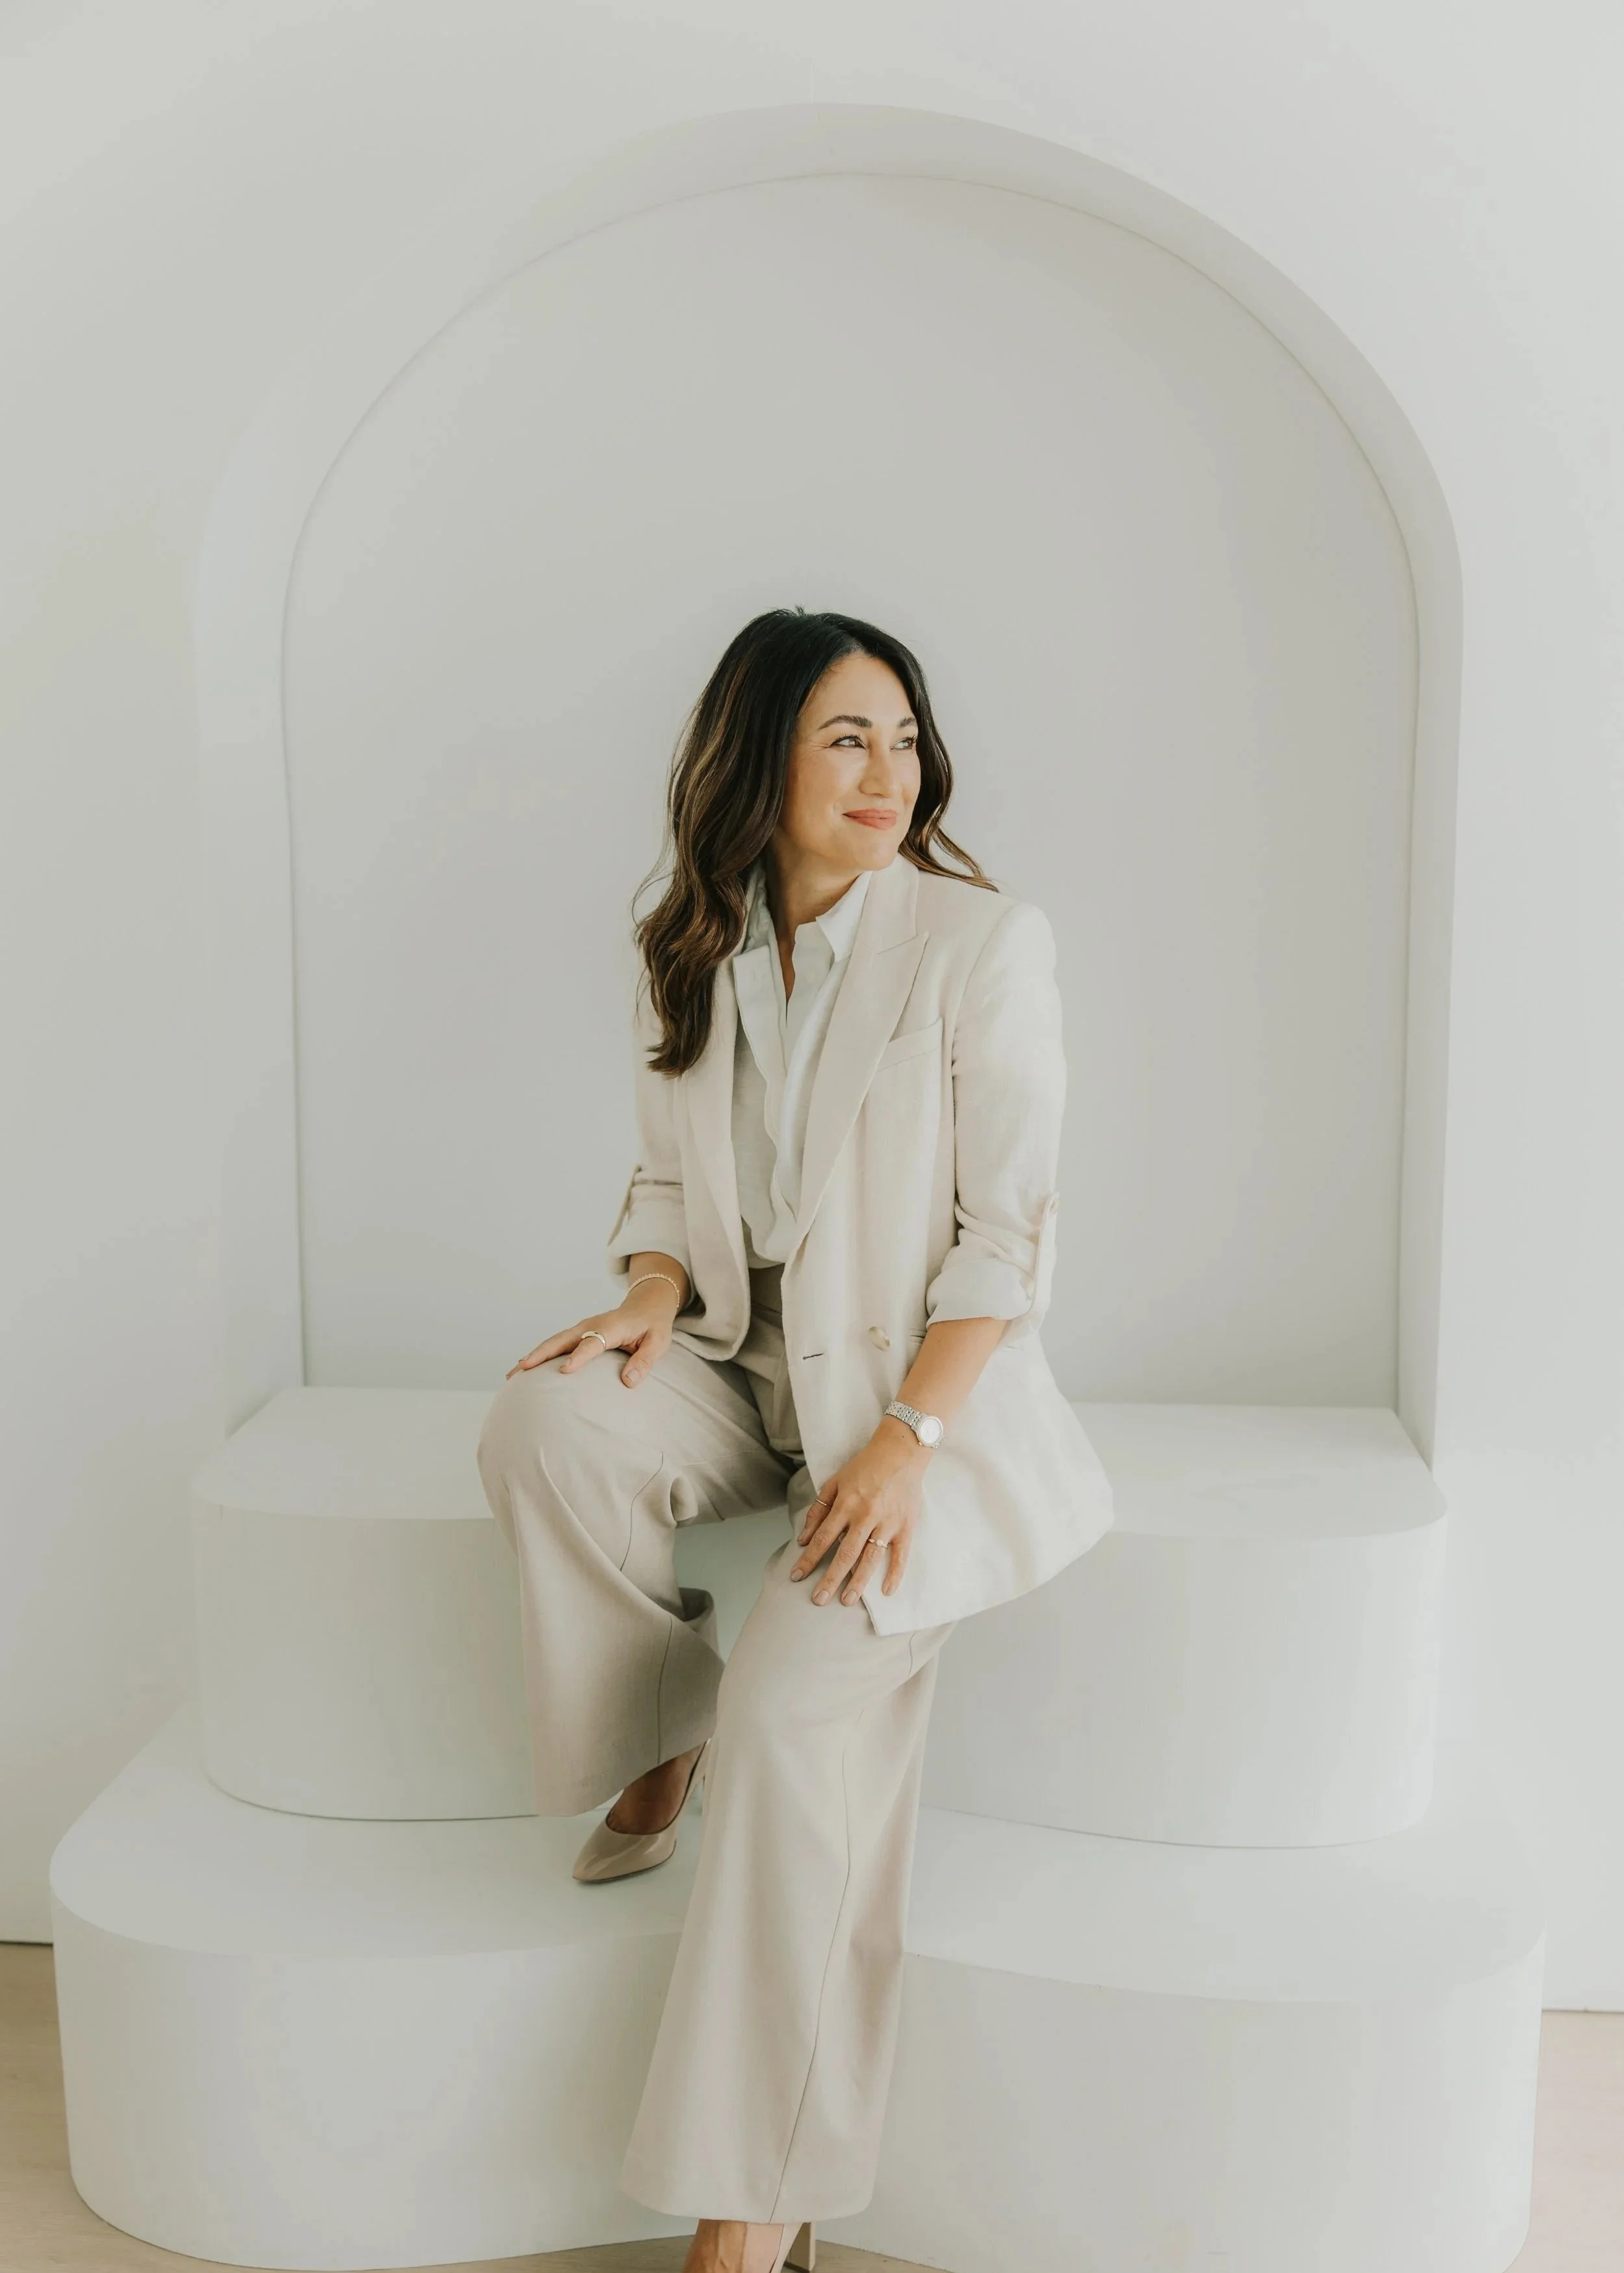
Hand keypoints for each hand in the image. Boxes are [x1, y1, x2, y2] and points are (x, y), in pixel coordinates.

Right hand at [506, 1281, 680, 1386]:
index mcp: (611, 1327)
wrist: (646, 1304)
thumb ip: (644, 1361)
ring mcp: (581, 1329)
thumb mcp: (658, 1343)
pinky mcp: (578, 1334)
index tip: (563, 1371)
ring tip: (511, 1375)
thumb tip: (629, 1382)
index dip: (578, 1357)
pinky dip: (539, 1355)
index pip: (592, 1343)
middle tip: (520, 1371)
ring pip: (552, 1343)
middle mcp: (591, 1325)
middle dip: (540, 1355)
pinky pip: (555, 1345)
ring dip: (532, 1357)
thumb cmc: (653, 1326)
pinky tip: (524, 1368)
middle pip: (561, 1340)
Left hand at [790, 1419, 927, 1604]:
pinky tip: (886, 1591)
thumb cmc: (865, 1467)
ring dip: (858, 1582)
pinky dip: (895, 1573)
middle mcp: (865, 1516)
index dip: (808, 1559)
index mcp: (845, 1505)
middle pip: (844, 1554)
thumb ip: (818, 1511)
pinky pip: (901, 1554)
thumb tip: (802, 1539)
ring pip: (870, 1558)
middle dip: (830, 1579)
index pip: (822, 1539)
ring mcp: (887, 1523)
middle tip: (818, 1600)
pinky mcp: (906, 1526)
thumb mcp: (835, 1482)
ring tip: (847, 1601)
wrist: (900, 1451)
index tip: (796, 1576)